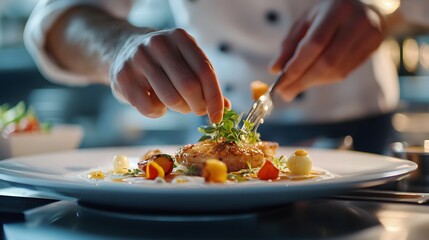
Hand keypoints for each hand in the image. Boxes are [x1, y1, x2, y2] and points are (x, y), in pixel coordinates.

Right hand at [110, 28, 227, 122]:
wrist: (122, 48)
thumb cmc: (164, 60)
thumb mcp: (186, 60)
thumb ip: (205, 81)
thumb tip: (225, 107)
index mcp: (180, 38)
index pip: (205, 71)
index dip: (215, 98)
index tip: (218, 116)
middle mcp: (159, 44)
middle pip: (189, 86)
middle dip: (198, 106)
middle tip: (197, 109)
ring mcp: (138, 59)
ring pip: (171, 99)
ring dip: (180, 109)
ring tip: (177, 104)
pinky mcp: (123, 77)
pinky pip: (150, 108)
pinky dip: (159, 113)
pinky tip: (157, 103)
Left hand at [270, 0, 384, 100]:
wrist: (369, 6)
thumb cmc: (329, 14)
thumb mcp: (306, 21)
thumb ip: (290, 44)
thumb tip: (275, 70)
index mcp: (336, 10)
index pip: (314, 44)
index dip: (297, 66)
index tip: (280, 82)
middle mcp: (356, 22)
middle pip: (327, 61)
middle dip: (303, 80)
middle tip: (285, 92)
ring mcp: (369, 35)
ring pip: (337, 70)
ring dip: (312, 83)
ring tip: (294, 88)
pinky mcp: (374, 47)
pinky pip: (345, 72)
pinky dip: (324, 80)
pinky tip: (312, 80)